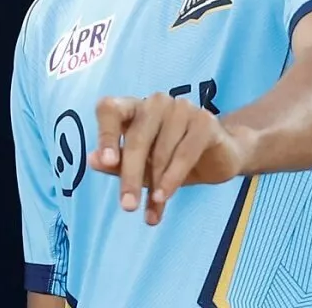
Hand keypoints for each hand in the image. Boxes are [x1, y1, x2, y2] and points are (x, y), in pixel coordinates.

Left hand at [90, 93, 249, 224]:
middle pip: (136, 137)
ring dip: (155, 184)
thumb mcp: (142, 166)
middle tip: (128, 205)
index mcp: (132, 107)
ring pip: (160, 150)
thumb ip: (116, 163)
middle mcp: (154, 103)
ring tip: (152, 208)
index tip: (105, 162)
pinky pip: (185, 152)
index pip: (109, 110)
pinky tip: (165, 196)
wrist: (220, 157)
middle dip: (131, 175)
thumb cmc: (172, 159)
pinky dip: (173, 177)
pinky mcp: (204, 120)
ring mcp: (181, 108)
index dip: (106, 135)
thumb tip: (92, 161)